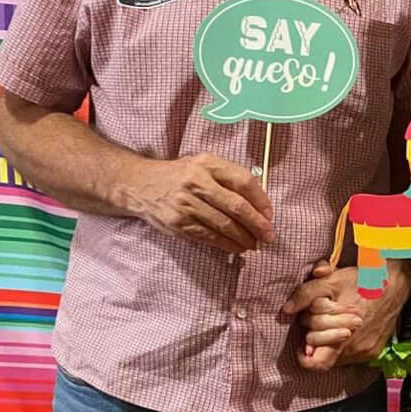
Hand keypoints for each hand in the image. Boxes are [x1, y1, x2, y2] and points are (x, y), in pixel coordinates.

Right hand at [114, 153, 274, 254]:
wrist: (140, 185)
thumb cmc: (180, 175)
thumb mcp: (203, 165)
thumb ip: (228, 177)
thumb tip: (258, 203)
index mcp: (208, 163)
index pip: (243, 181)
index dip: (261, 200)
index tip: (270, 214)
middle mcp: (197, 182)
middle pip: (236, 206)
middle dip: (257, 224)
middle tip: (269, 236)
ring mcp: (187, 204)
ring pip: (224, 225)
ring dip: (244, 238)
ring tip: (255, 245)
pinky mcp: (179, 223)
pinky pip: (209, 236)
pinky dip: (227, 244)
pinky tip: (237, 248)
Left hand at [284, 260, 410, 371]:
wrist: (396, 282)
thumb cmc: (363, 280)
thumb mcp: (331, 281)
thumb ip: (306, 294)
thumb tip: (286, 309)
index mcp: (344, 332)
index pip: (317, 362)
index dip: (305, 357)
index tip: (301, 346)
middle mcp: (356, 347)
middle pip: (324, 355)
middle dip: (315, 338)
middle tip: (316, 320)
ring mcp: (366, 351)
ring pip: (338, 356)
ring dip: (330, 342)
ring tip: (332, 322)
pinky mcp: (374, 350)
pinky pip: (352, 355)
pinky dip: (345, 343)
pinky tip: (345, 327)